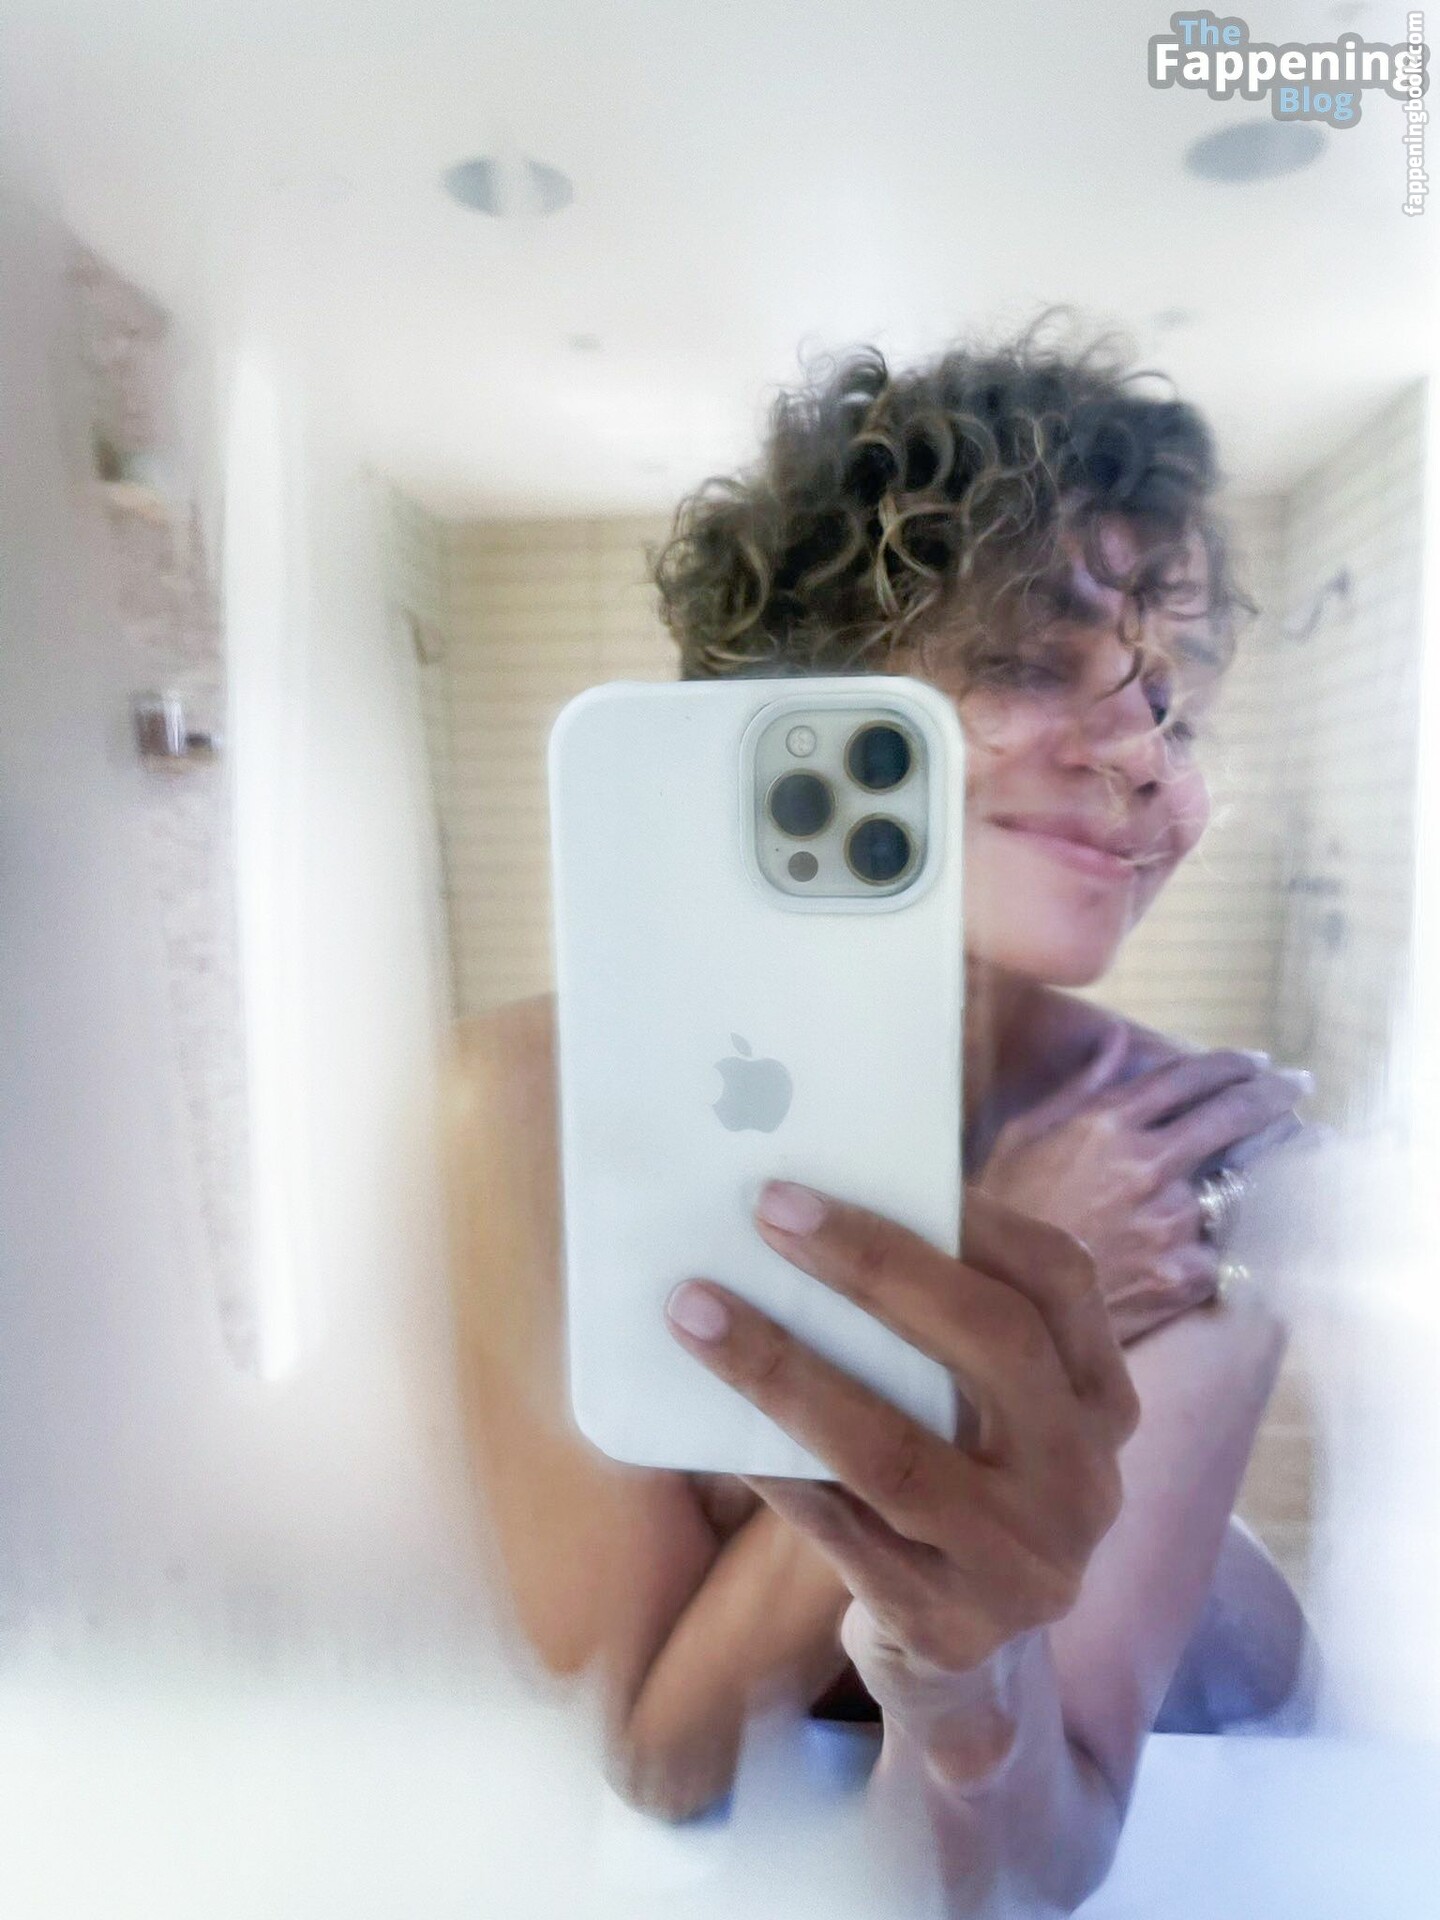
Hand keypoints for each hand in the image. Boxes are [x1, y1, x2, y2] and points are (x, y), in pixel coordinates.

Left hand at [663, 1183, 1138, 1732]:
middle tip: (769, 1209)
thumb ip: (938, 1332)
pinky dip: (770, 1462)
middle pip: (992, 1342)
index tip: (878, 1160)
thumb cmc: (953, 1484)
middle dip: (874, 1264)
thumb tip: (810, 1213)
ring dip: (782, 1367)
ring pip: (894, 1448)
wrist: (969, 1669)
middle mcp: (1085, 1478)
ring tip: (696, 1309)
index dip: (977, 1215)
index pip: (1063, 1279)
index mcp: (1102, 1400)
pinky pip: (838, 1529)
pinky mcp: (948, 1626)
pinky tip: (708, 1414)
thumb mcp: (984, 1414)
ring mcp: (1024, 1562)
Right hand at [978, 1027, 1309, 1344]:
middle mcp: (1146, 1165)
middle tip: (1297, 1085)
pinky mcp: (1184, 1274)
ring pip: (1240, 1183)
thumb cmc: (1001, 1216)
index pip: (1188, 1076)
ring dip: (1266, 1166)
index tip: (1255, 1061)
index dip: (1229, 1063)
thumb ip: (1081, 1086)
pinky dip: (1229, 1240)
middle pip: (1233, 1114)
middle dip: (1274, 1093)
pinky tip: (1243, 1232)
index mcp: (1106, 1125)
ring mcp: (1170, 1221)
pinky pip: (1224, 1248)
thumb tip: (1118, 1037)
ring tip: (1299, 1150)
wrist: (999, 1303)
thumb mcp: (1023, 1137)